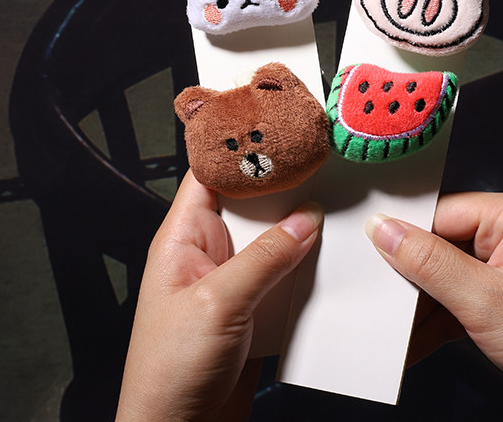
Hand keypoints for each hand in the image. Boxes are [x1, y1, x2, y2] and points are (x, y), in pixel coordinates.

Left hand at [116, 172, 321, 421]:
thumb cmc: (168, 374)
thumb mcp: (218, 303)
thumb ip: (265, 258)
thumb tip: (307, 220)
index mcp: (182, 238)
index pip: (209, 174)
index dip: (239, 147)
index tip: (277, 129)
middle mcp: (206, 253)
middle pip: (250, 205)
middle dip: (284, 188)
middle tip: (321, 167)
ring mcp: (230, 282)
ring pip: (272, 241)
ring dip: (299, 231)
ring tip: (333, 208)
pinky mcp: (252, 309)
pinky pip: (283, 275)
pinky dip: (305, 267)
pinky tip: (329, 261)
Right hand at [367, 191, 502, 421]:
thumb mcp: (483, 300)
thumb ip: (428, 262)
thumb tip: (380, 227)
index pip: (443, 213)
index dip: (405, 236)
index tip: (363, 254)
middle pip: (440, 242)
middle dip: (410, 276)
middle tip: (370, 293)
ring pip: (444, 273)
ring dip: (419, 305)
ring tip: (386, 327)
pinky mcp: (501, 293)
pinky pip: (456, 296)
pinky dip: (436, 320)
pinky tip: (410, 343)